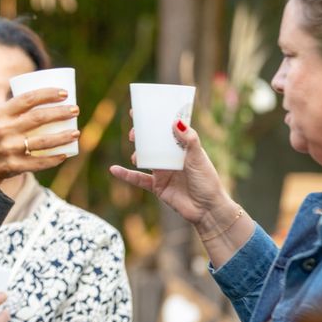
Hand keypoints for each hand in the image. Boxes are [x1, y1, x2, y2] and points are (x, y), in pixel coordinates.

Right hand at [0, 88, 79, 187]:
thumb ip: (15, 109)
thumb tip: (45, 96)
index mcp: (0, 114)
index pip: (28, 98)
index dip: (48, 94)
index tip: (65, 93)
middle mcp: (4, 130)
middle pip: (39, 118)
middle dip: (61, 112)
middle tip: (75, 110)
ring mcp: (9, 149)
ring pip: (42, 142)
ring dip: (63, 137)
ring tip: (76, 132)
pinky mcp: (14, 166)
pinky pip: (39, 162)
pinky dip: (53, 159)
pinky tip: (65, 154)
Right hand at [109, 120, 231, 226]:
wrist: (207, 210)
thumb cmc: (207, 182)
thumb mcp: (199, 158)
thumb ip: (189, 140)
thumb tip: (176, 122)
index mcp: (182, 148)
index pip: (168, 129)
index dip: (156, 120)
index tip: (142, 111)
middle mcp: (171, 158)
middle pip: (153, 142)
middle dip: (142, 136)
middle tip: (134, 133)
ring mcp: (163, 171)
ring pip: (145, 158)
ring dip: (137, 154)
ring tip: (135, 156)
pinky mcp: (157, 186)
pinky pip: (138, 179)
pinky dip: (126, 175)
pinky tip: (114, 169)